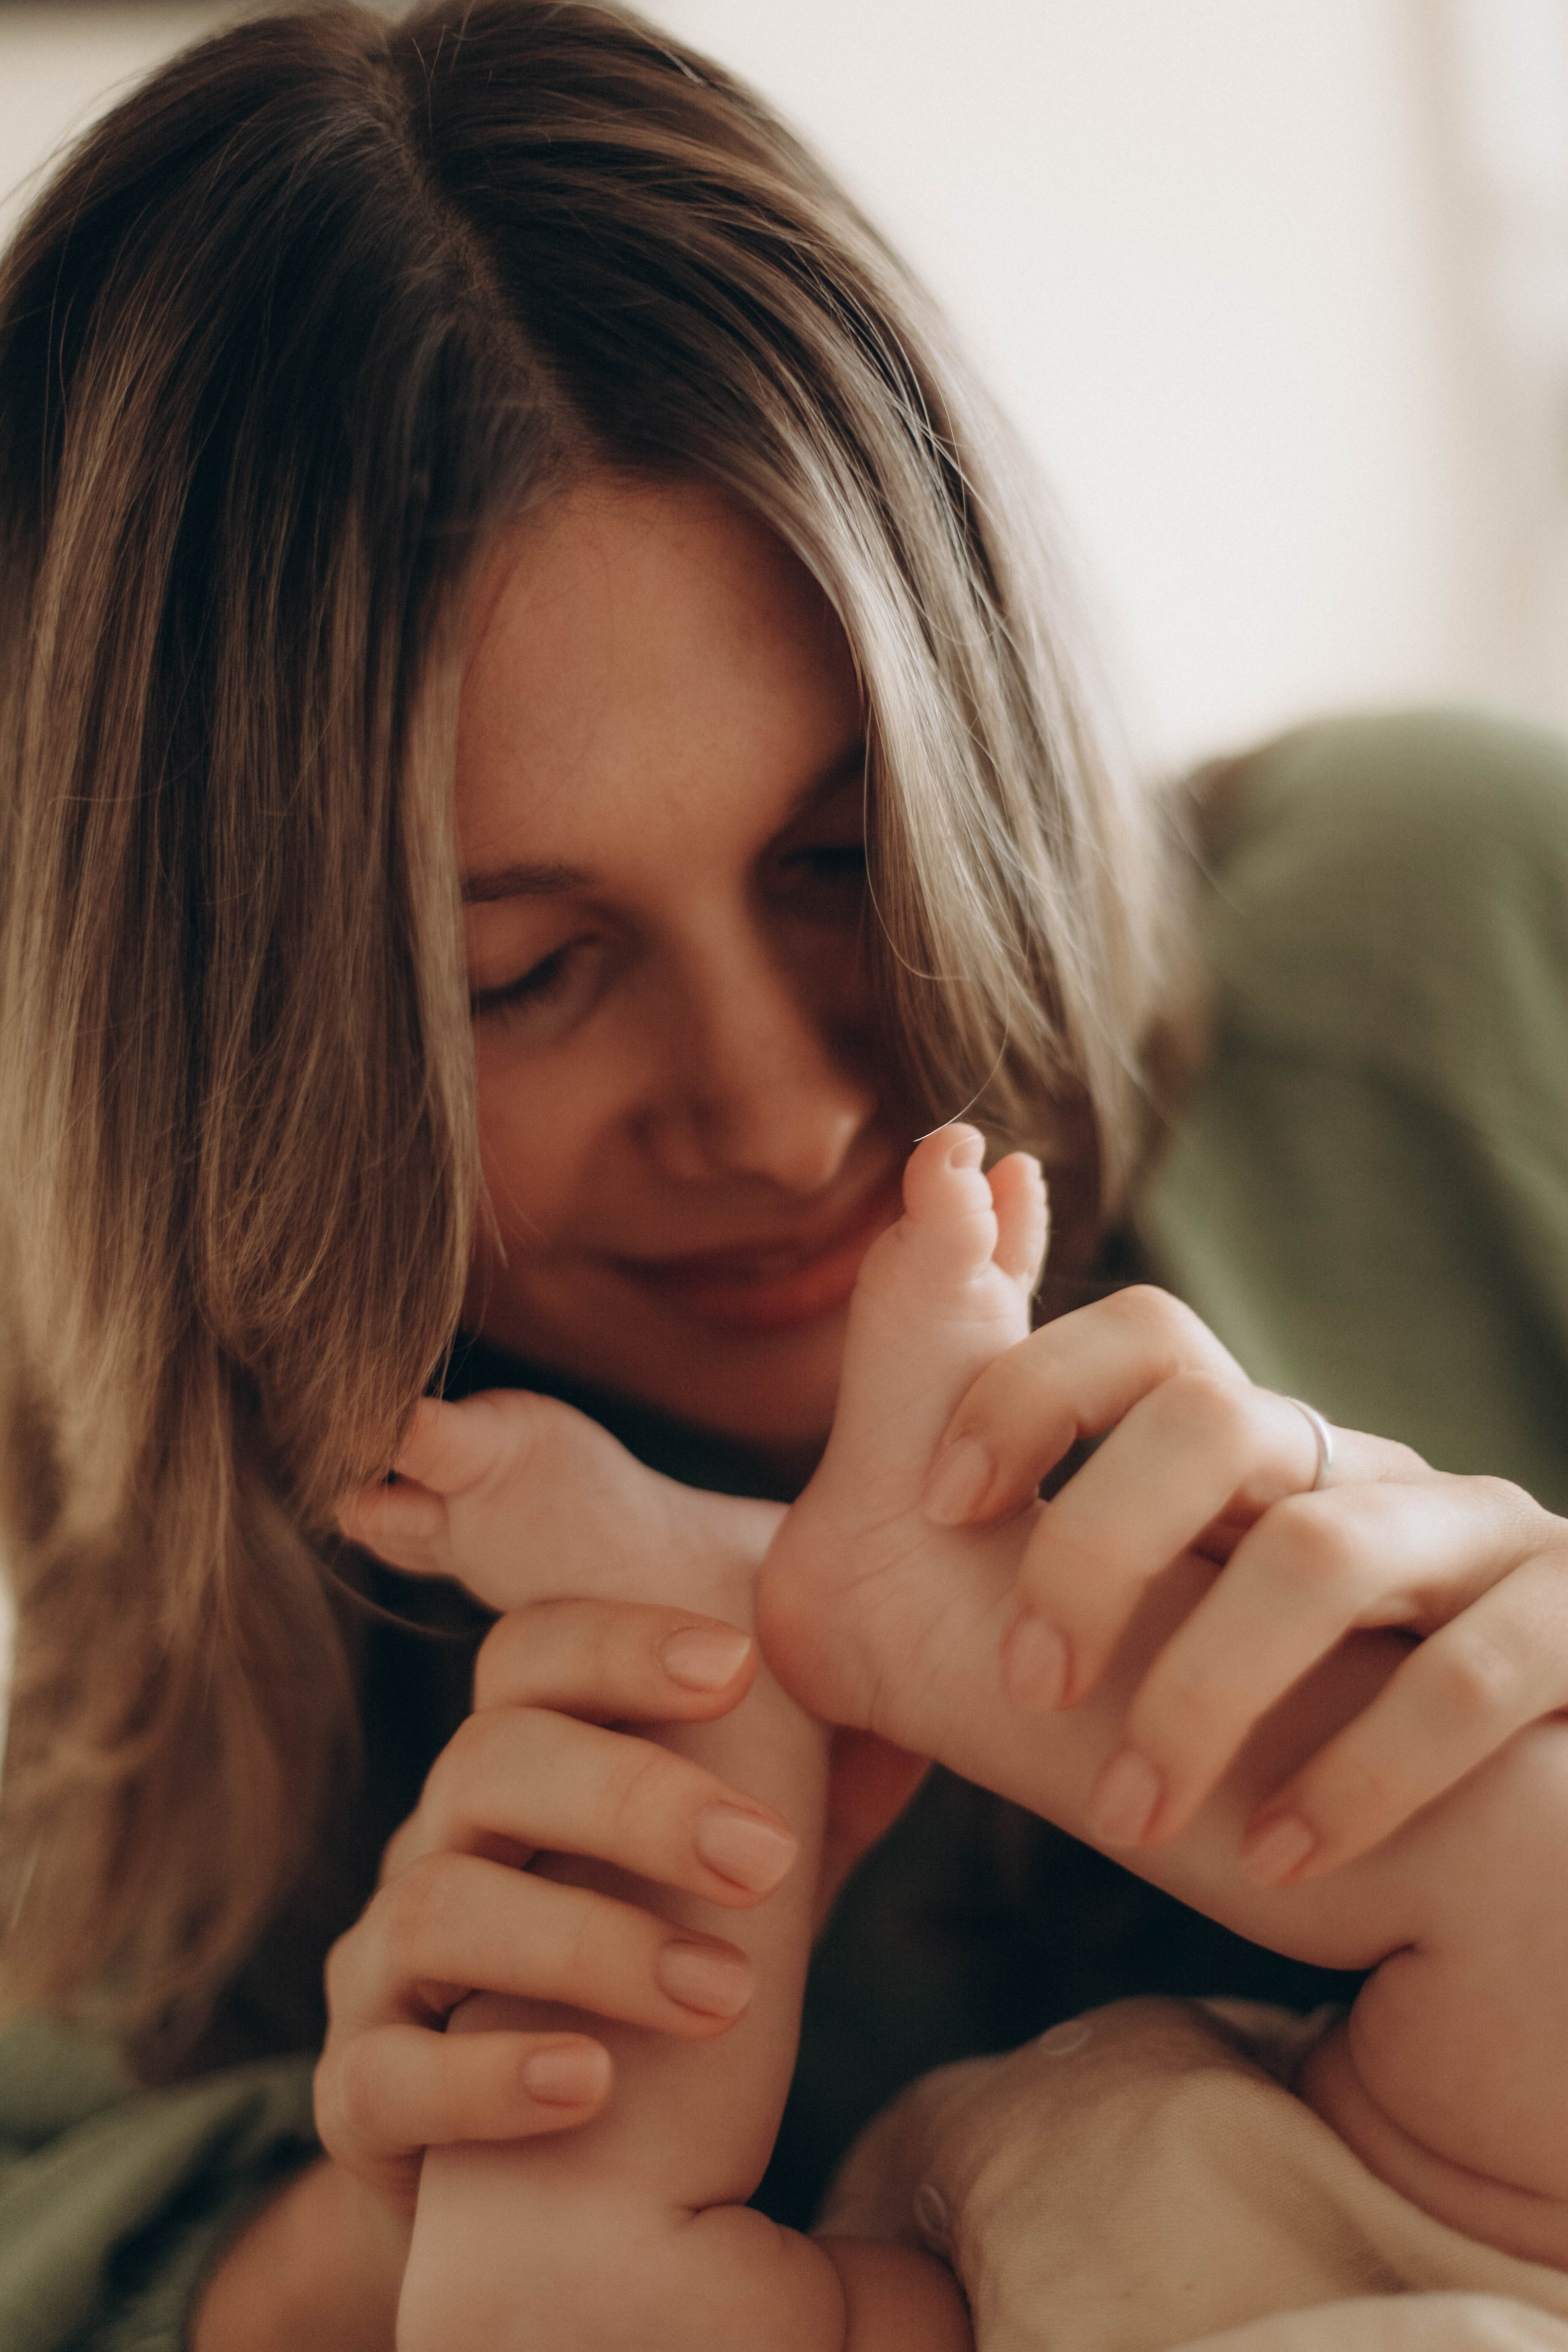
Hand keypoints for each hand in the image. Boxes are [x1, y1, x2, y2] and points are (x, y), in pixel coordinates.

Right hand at [324, 1393, 924, 2220]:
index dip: (622, 1643)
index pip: (530, 1651)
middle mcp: (435, 1842)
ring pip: (435, 1905)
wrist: (534, 2179)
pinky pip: (382, 2074)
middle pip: (486, 1760)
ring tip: (721, 1997)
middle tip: (766, 1857)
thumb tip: (924, 1691)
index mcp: (522, 1762)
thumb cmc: (654, 1966)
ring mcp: (383, 1968)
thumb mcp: (737, 1862)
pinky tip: (590, 2085)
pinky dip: (486, 2076)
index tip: (739, 1665)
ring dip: (586, 1941)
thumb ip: (814, 1772)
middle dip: (629, 1795)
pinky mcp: (361, 2099)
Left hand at [921, 1283, 1567, 1882]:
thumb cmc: (1265, 1756)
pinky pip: (1475, 1674)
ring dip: (1200, 1693)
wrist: (1479, 1889)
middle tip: (1024, 1683)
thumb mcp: (1120, 1647)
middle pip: (1214, 1416)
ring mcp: (1478, 1543)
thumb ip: (1000, 1556)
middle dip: (1093, 1544)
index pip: (1144, 1336)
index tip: (941, 1497)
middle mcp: (1364, 1472)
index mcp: (1253, 1460)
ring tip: (1129, 1821)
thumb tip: (877, 1474)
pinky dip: (1360, 1773)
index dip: (1029, 1389)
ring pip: (1323, 1550)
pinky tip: (1276, 1859)